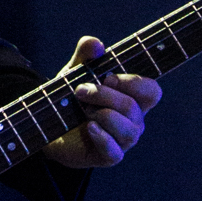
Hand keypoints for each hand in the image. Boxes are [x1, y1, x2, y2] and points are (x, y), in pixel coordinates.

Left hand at [41, 36, 160, 170]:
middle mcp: (134, 119)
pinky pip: (115, 151)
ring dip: (101, 115)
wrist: (49, 125)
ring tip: (83, 111)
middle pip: (134, 107)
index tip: (108, 77)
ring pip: (128, 130)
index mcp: (132, 97)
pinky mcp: (109, 156)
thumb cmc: (71, 97)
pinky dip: (101, 137)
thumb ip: (85, 55)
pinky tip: (88, 128)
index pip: (152, 90)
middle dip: (104, 95)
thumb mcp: (75, 71)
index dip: (133, 82)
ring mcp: (123, 140)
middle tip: (80, 91)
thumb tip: (96, 44)